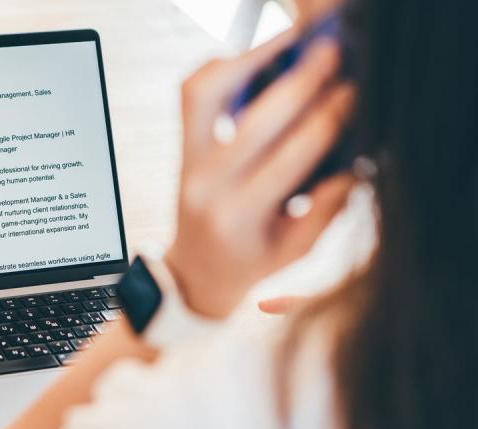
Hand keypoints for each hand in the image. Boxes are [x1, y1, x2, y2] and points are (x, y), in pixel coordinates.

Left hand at [164, 32, 355, 317]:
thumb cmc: (252, 261)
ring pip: (206, 95)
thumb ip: (328, 206)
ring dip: (248, 61)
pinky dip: (220, 68)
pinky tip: (255, 60)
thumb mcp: (297, 248)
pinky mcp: (182, 144)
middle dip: (298, 84)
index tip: (354, 93)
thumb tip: (359, 156)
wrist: (195, 271)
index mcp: (240, 216)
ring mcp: (187, 161)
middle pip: (254, 122)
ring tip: (289, 44)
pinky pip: (193, 94)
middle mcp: (206, 185)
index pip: (290, 158)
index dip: (326, 120)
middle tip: (330, 55)